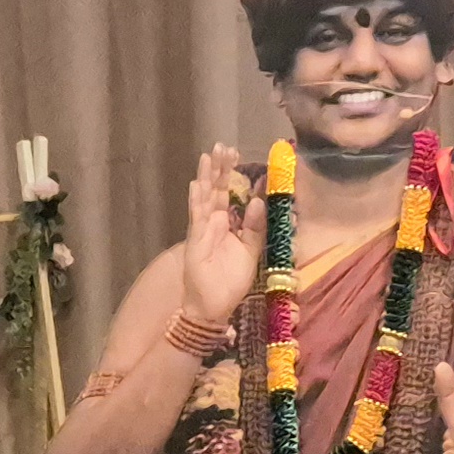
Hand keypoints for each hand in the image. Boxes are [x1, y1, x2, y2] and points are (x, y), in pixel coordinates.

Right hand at [180, 144, 265, 328]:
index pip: (232, 194)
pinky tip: (197, 183)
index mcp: (228, 224)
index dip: (235, 176)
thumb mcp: (251, 251)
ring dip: (207, 177)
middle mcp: (214, 222)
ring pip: (205, 197)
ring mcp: (203, 229)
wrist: (215, 306)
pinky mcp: (196, 240)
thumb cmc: (231, 281)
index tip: (241, 156)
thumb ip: (255, 227)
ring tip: (209, 156)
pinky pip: (196, 217)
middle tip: (225, 146)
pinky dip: (196, 200)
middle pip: (217, 190)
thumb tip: (258, 200)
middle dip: (220, 168)